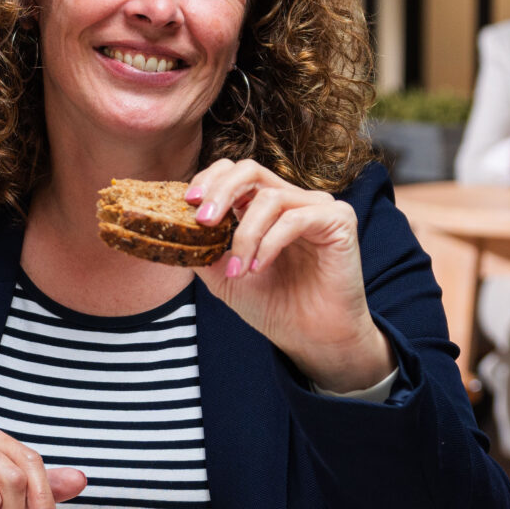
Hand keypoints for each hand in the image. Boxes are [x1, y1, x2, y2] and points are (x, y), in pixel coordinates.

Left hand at [187, 159, 391, 393]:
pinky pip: (296, 218)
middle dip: (221, 191)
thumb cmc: (274, 306)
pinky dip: (270, 242)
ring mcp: (317, 207)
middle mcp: (291, 199)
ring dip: (245, 235)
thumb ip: (202, 250)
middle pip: (250, 170)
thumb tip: (170, 231)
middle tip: (204, 220)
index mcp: (264, 206)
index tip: (188, 202)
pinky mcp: (339, 220)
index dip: (209, 179)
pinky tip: (260, 267)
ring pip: (269, 198)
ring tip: (239, 270)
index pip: (234, 172)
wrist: (311, 338)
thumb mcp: (225, 277)